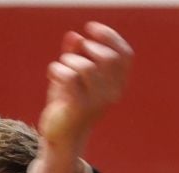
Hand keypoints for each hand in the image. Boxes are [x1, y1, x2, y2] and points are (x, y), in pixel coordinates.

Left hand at [36, 22, 131, 172]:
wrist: (61, 138)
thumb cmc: (68, 105)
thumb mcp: (73, 76)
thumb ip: (75, 55)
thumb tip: (75, 36)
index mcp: (116, 85)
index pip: (125, 55)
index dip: (110, 36)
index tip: (91, 28)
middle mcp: (111, 94)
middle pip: (108, 58)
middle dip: (88, 48)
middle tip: (73, 55)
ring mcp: (96, 103)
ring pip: (87, 67)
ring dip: (70, 60)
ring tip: (62, 66)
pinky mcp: (78, 108)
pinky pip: (69, 77)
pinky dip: (58, 69)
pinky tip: (53, 73)